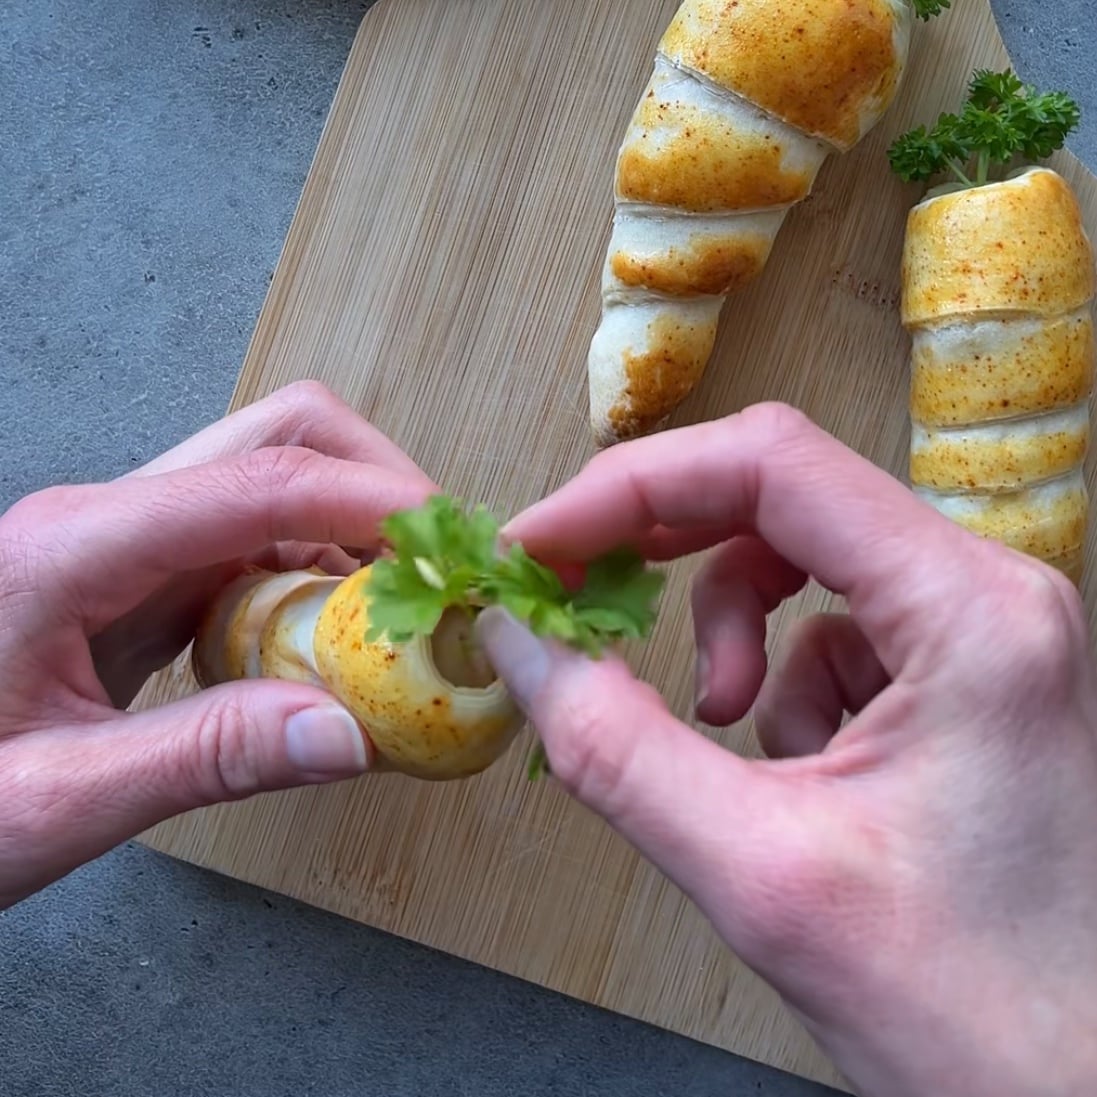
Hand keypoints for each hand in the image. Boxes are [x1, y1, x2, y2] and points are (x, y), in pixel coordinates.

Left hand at [0, 381, 434, 908]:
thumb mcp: (56, 799)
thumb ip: (205, 760)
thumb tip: (350, 733)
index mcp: (73, 548)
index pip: (256, 482)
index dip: (371, 500)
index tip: (450, 544)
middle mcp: (106, 520)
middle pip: (275, 437)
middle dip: (375, 483)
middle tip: (436, 568)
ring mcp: (127, 541)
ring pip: (277, 484)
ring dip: (355, 536)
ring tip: (402, 619)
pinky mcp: (144, 576)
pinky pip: (259, 545)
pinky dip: (321, 578)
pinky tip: (334, 646)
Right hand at [476, 403, 1096, 1096]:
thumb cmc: (984, 1012)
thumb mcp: (763, 874)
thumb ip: (616, 749)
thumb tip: (521, 647)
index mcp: (968, 612)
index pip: (771, 465)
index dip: (632, 487)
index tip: (541, 540)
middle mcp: (987, 598)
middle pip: (782, 500)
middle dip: (663, 550)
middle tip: (580, 598)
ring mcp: (979, 638)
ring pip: (798, 569)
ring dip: (728, 638)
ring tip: (726, 730)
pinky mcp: (958, 683)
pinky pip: (828, 638)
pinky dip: (778, 691)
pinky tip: (794, 776)